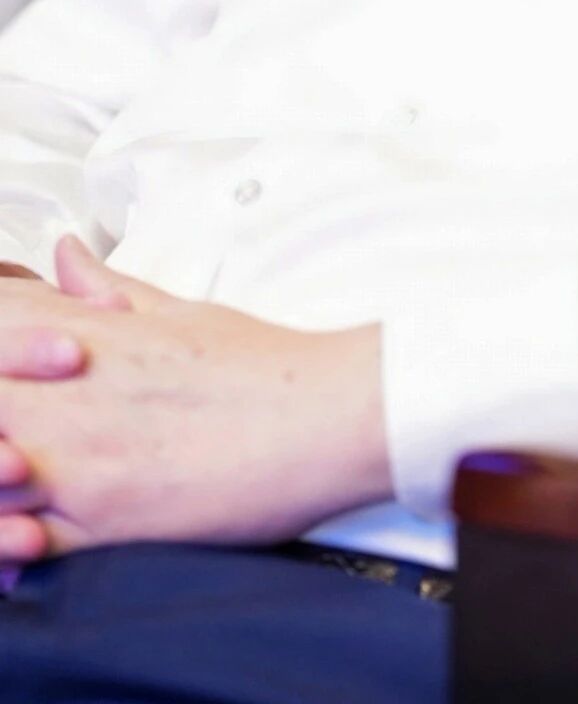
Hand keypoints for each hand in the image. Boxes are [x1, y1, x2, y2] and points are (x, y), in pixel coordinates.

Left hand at [0, 237, 390, 563]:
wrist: (324, 417)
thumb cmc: (266, 367)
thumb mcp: (178, 312)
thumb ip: (108, 290)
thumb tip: (66, 256)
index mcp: (90, 338)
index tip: (11, 362)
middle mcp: (72, 396)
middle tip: (23, 420)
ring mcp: (82, 462)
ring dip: (1, 468)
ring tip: (22, 472)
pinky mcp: (104, 524)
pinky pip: (23, 541)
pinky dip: (14, 540)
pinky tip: (26, 532)